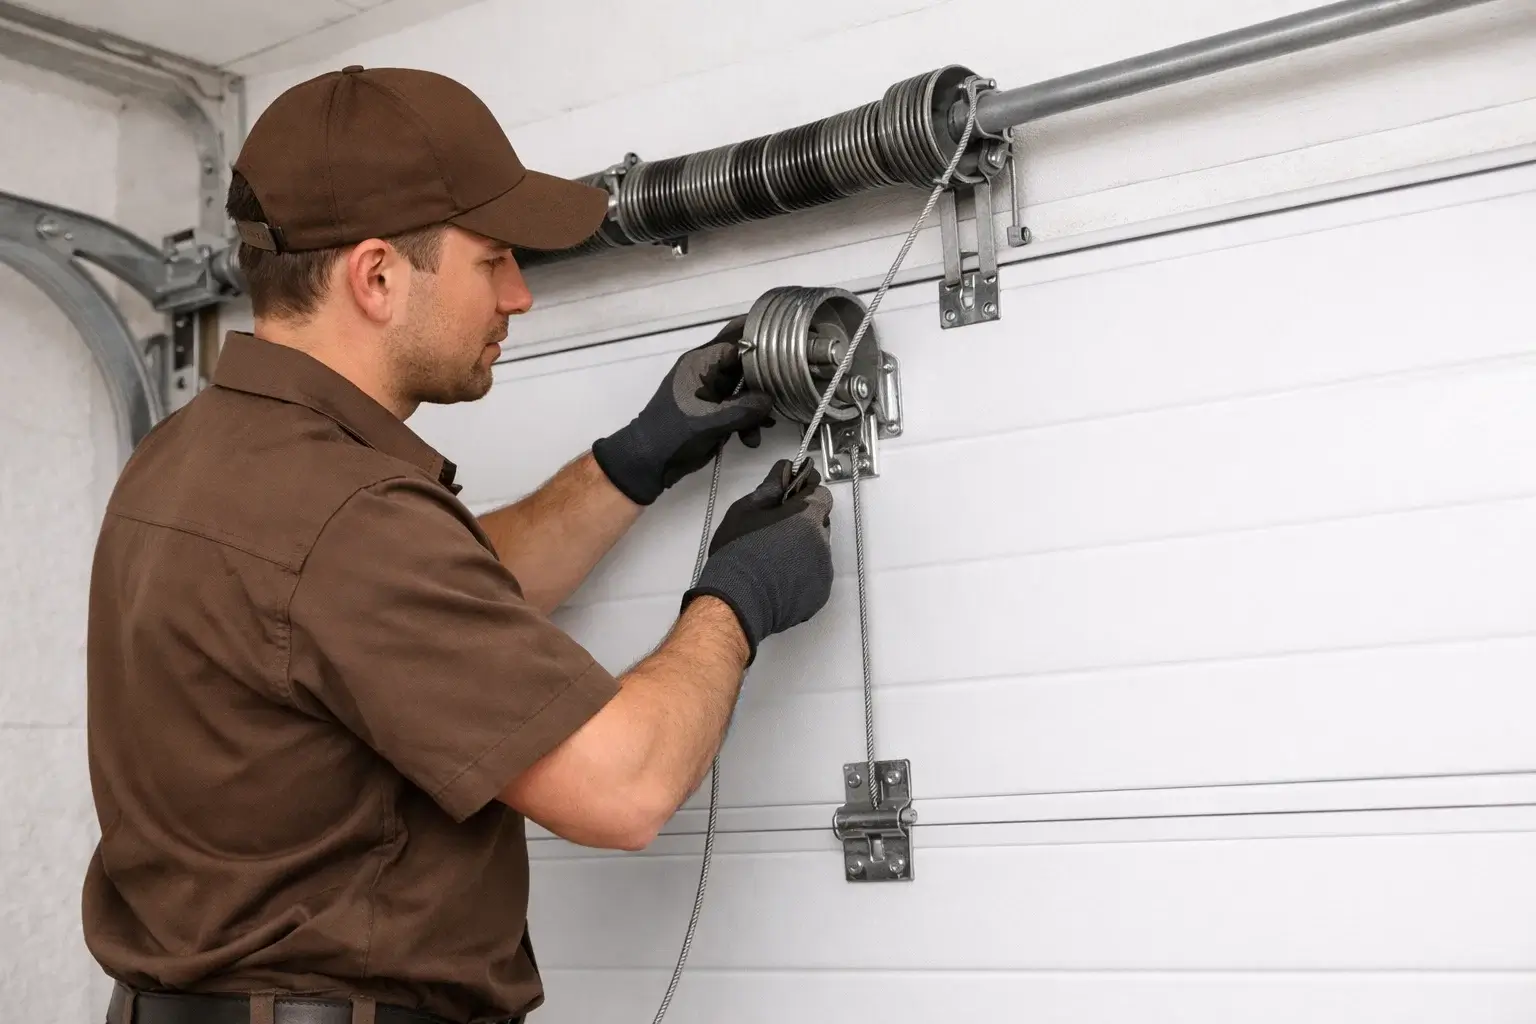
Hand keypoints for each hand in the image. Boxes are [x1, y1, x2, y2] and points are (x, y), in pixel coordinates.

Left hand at [592, 316, 775, 505]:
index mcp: (700, 363)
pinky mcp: (715, 410)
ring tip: (762, 428)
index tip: (787, 349)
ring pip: (745, 389)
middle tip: (781, 396)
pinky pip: (739, 408)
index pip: (736, 341)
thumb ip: (742, 410)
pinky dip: (748, 420)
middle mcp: (707, 371)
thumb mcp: (709, 422)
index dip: (762, 344)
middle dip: (763, 382)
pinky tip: (752, 438)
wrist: (650, 462)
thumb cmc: (673, 435)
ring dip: (756, 408)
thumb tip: (770, 401)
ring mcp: (711, 392)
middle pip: (745, 364)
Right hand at [682, 459, 834, 662]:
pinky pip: (814, 575)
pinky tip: (778, 578)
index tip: (791, 497)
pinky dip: (802, 574)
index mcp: (807, 516)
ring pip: (817, 550)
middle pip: (820, 522)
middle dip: (803, 522)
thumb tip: (785, 469)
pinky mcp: (819, 593)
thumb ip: (771, 486)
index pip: (820, 492)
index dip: (806, 492)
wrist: (737, 599)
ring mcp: (823, 569)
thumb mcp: (747, 509)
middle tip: (775, 530)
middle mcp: (822, 541)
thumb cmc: (738, 551)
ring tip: (773, 559)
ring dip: (802, 549)